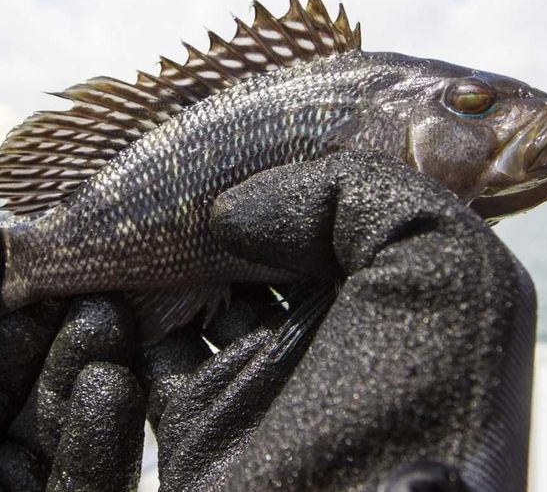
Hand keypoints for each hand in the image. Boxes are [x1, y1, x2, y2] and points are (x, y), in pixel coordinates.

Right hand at [141, 152, 536, 490]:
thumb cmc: (418, 406)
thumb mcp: (444, 263)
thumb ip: (352, 191)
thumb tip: (236, 211)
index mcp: (399, 285)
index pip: (333, 199)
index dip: (281, 159)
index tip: (225, 121)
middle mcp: (333, 327)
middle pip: (257, 240)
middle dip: (208, 202)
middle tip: (156, 161)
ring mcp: (266, 376)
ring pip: (196, 289)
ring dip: (156, 253)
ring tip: (120, 212)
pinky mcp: (202, 425)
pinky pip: (146, 357)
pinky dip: (118, 321)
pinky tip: (102, 282)